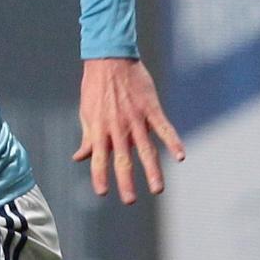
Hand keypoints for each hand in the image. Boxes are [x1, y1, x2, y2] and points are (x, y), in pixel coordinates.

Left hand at [75, 57, 184, 202]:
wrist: (110, 59)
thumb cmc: (95, 88)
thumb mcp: (86, 113)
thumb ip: (87, 137)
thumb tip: (79, 157)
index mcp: (100, 130)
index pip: (99, 159)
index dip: (100, 176)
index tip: (103, 192)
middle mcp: (118, 128)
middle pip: (123, 159)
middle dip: (126, 182)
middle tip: (130, 200)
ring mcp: (136, 119)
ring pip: (146, 149)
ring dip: (152, 171)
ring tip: (157, 189)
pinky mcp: (151, 108)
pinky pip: (164, 128)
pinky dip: (173, 142)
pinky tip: (180, 157)